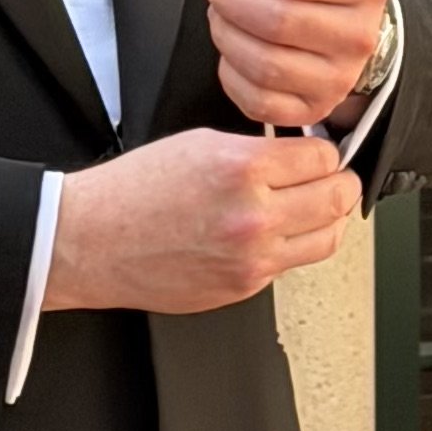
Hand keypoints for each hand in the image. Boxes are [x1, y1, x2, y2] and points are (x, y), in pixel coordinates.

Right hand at [43, 128, 359, 315]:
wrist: (92, 241)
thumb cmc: (134, 191)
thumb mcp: (200, 143)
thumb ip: (258, 150)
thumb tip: (300, 155)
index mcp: (242, 170)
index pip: (324, 156)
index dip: (325, 150)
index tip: (320, 151)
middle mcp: (254, 217)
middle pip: (337, 198)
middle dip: (339, 182)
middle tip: (331, 177)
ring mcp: (252, 258)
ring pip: (327, 239)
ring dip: (327, 219)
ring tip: (313, 206)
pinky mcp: (244, 287)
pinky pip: (291, 264)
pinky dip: (292, 246)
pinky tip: (274, 232)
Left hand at [202, 0, 391, 129]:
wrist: (352, 25)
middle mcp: (359, 35)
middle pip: (278, 21)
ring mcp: (338, 79)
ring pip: (265, 65)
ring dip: (225, 34)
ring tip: (220, 12)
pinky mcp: (313, 109)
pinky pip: (258, 102)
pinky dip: (231, 74)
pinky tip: (231, 48)